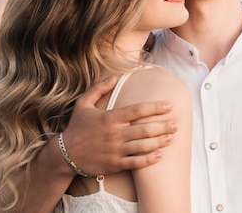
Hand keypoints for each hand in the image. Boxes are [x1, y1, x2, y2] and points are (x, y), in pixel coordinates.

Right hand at [62, 76, 178, 175]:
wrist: (64, 155)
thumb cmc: (76, 128)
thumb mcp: (83, 104)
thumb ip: (98, 88)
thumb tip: (114, 76)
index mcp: (110, 118)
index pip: (137, 110)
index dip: (155, 107)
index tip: (169, 105)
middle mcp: (114, 134)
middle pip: (144, 129)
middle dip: (163, 126)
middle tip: (177, 123)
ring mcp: (115, 150)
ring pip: (142, 146)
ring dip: (159, 142)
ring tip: (172, 138)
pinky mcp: (114, 165)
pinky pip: (135, 163)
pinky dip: (149, 159)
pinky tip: (160, 155)